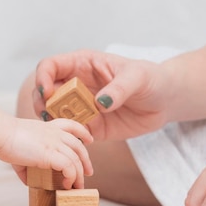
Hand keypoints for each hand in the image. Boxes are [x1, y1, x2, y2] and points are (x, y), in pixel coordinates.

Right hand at [0, 117, 93, 189]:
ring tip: (77, 186)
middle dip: (86, 160)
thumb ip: (26, 165)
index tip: (89, 140)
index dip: (83, 132)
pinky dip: (71, 177)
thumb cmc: (5, 139)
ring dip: (80, 175)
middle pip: (79, 146)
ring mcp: (54, 143)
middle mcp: (55, 134)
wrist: (0, 133)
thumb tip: (28, 181)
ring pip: (76, 159)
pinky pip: (69, 167)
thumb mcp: (20, 150)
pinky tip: (66, 184)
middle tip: (88, 173)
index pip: (71, 125)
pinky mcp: (50, 154)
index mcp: (48, 127)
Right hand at [33, 50, 170, 139]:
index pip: (50, 66)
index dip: (43, 78)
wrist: (164, 102)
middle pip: (45, 92)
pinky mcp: (89, 127)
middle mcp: (75, 85)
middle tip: (47, 115)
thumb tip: (100, 103)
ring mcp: (80, 107)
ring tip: (58, 129)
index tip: (47, 92)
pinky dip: (67, 137)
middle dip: (41, 103)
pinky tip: (74, 141)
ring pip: (53, 113)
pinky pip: (70, 132)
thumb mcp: (137, 77)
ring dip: (51, 121)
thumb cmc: (151, 79)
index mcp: (81, 65)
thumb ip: (119, 88)